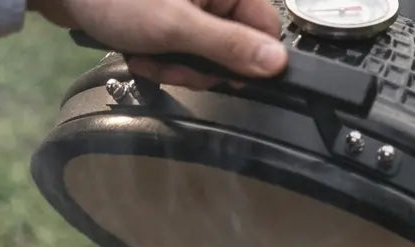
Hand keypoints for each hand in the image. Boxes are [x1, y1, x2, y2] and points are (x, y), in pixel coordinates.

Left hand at [29, 0, 287, 88]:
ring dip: (172, 65)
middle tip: (164, 61)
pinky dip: (157, 58)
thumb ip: (229, 46)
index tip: (212, 72)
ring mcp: (190, 5)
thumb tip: (278, 64)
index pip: (264, 31)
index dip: (243, 61)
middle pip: (231, 49)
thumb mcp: (176, 27)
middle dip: (195, 65)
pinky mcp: (166, 17)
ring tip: (143, 54)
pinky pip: (178, 50)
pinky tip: (136, 51)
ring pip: (201, 55)